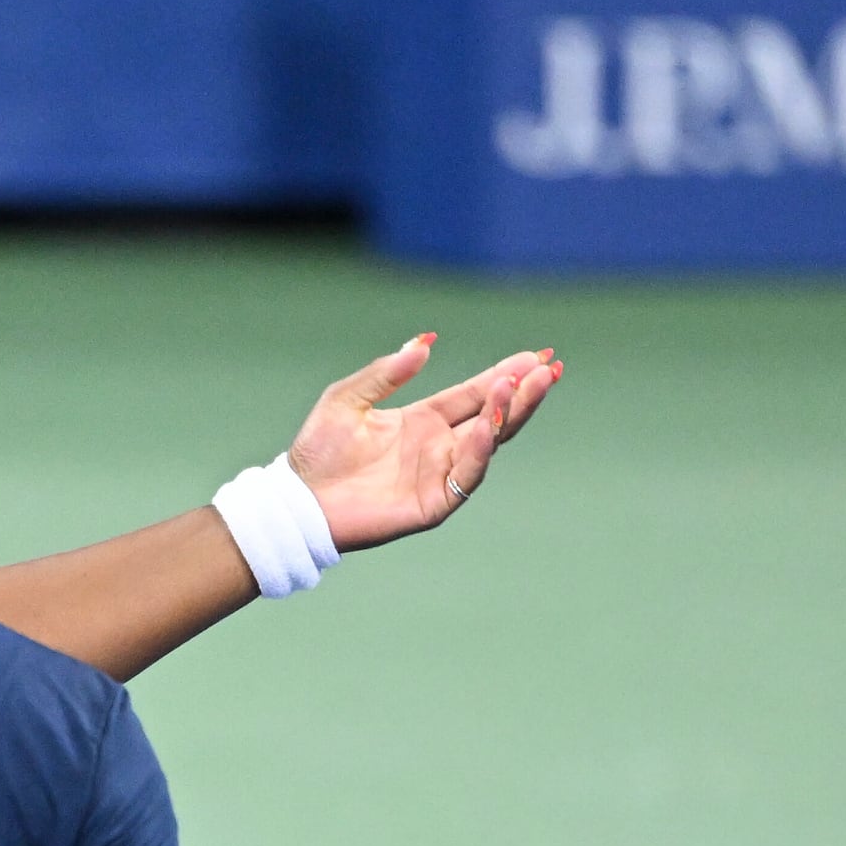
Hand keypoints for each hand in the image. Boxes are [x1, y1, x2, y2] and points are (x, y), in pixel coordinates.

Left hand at [285, 335, 562, 552]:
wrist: (296, 500)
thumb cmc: (316, 451)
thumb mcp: (348, 398)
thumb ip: (386, 372)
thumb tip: (425, 341)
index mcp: (423, 421)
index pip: (474, 394)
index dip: (505, 376)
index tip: (536, 356)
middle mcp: (438, 447)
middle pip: (492, 417)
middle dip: (522, 393)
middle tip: (549, 367)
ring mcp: (438, 475)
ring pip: (488, 444)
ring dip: (508, 415)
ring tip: (524, 386)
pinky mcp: (432, 504)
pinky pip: (465, 477)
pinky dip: (478, 451)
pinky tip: (487, 425)